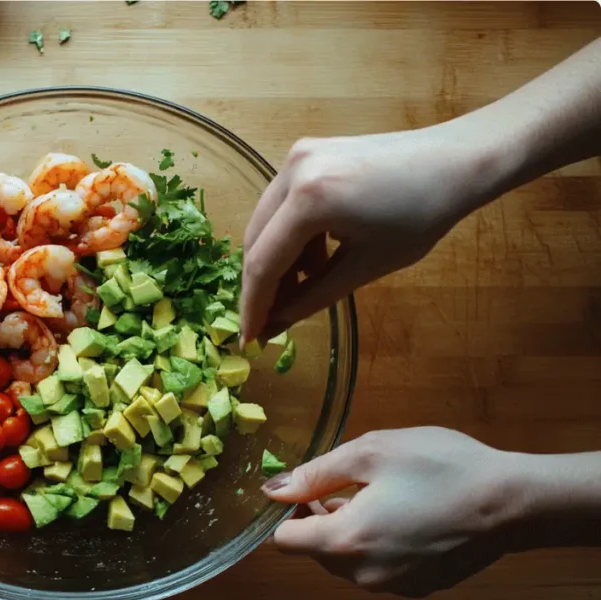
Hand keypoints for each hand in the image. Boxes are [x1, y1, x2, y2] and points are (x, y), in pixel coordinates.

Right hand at [239, 128, 485, 341]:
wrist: (456, 161)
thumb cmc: (422, 215)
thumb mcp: (366, 265)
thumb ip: (314, 296)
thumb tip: (276, 324)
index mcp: (309, 199)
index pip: (263, 262)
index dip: (254, 305)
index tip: (250, 338)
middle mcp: (293, 171)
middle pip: (256, 240)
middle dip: (260, 284)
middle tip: (268, 320)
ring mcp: (297, 157)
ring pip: (266, 222)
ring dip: (276, 259)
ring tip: (301, 288)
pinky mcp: (306, 153)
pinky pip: (283, 204)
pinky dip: (291, 235)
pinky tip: (314, 257)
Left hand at [262, 427, 532, 596]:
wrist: (513, 502)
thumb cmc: (440, 467)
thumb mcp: (370, 453)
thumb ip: (315, 474)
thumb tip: (273, 491)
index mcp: (345, 541)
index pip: (284, 543)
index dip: (285, 514)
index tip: (306, 488)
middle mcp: (364, 574)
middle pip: (315, 552)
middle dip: (319, 519)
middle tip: (349, 484)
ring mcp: (394, 586)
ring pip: (347, 561)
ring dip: (350, 530)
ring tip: (382, 495)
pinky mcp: (420, 588)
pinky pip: (379, 567)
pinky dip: (379, 544)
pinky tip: (407, 515)